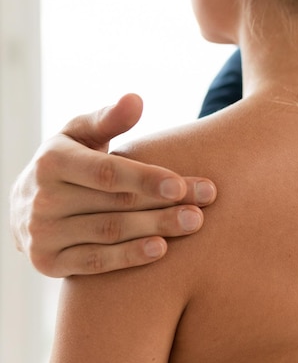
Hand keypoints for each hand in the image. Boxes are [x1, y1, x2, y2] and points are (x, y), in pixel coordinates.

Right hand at [9, 94, 216, 277]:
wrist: (27, 205)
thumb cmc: (71, 161)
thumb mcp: (81, 135)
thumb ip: (109, 119)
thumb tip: (135, 100)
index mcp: (53, 162)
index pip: (106, 173)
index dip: (145, 179)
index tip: (181, 184)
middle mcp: (43, 199)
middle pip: (116, 203)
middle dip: (164, 204)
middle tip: (204, 205)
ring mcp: (43, 234)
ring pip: (110, 233)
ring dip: (155, 228)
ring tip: (193, 222)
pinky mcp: (48, 262)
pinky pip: (95, 262)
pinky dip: (129, 257)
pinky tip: (161, 249)